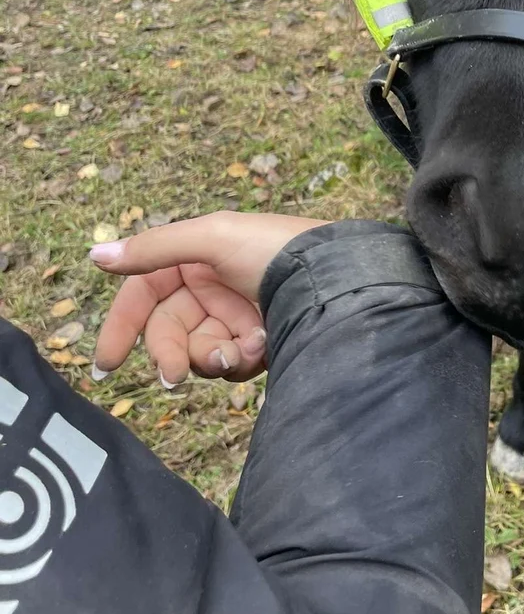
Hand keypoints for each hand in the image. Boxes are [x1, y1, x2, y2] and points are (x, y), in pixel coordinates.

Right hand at [91, 212, 326, 386]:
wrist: (338, 280)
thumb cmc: (276, 249)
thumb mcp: (213, 237)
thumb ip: (153, 249)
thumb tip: (95, 256)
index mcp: (196, 256)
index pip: (145, 293)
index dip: (123, 325)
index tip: (108, 364)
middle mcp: (213, 285)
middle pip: (168, 330)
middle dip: (171, 353)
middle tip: (175, 376)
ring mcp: (237, 315)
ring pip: (198, 352)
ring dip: (211, 357)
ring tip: (240, 349)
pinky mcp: (261, 341)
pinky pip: (232, 363)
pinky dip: (242, 359)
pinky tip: (264, 345)